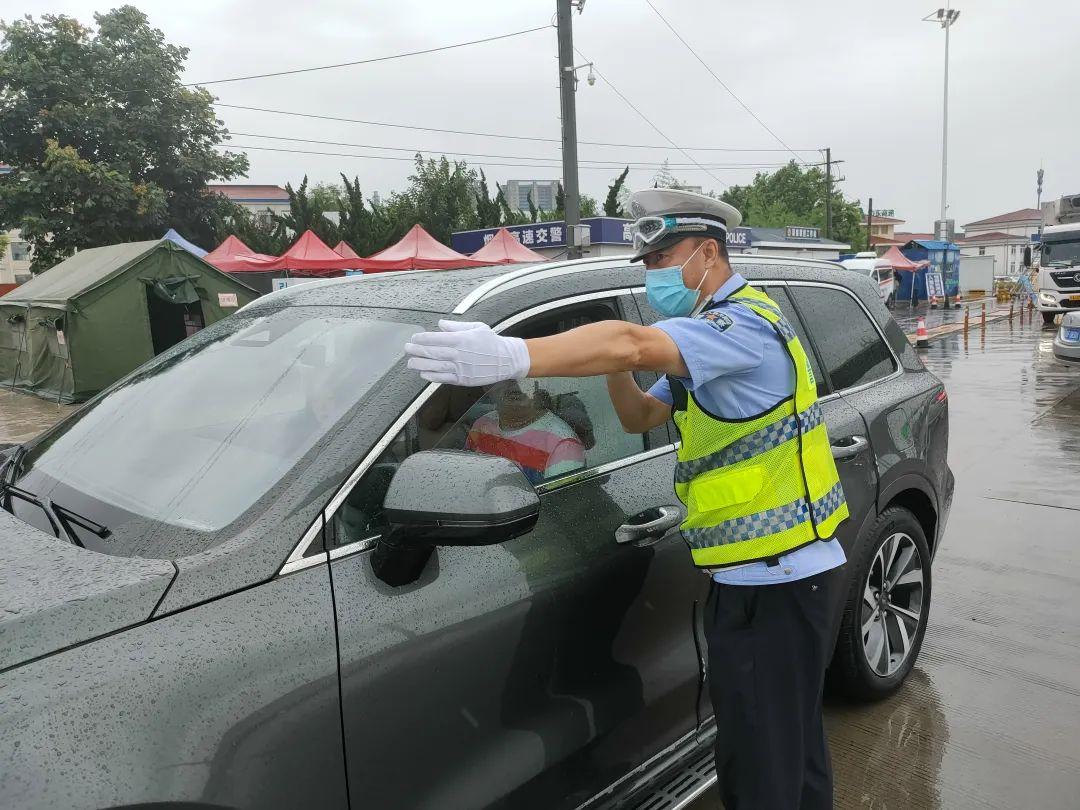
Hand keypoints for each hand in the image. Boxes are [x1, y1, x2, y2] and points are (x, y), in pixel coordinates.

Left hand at [404, 320, 530, 385]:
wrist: (507, 360)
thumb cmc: (492, 342)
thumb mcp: (476, 327)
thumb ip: (456, 326)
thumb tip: (440, 324)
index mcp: (461, 339)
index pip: (436, 338)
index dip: (422, 338)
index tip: (414, 338)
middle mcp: (459, 354)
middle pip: (432, 353)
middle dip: (417, 351)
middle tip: (407, 349)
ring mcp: (461, 368)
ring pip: (435, 367)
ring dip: (420, 365)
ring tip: (411, 363)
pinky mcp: (463, 379)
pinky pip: (444, 378)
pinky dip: (432, 376)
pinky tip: (423, 374)